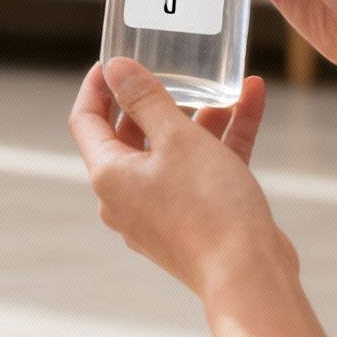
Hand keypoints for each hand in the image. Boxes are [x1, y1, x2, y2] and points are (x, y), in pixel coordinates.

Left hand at [67, 58, 294, 303]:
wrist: (249, 275)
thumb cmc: (208, 207)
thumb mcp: (176, 139)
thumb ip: (146, 99)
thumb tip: (115, 69)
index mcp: (109, 176)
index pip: (86, 121)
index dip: (97, 86)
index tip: (115, 60)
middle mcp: (126, 197)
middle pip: (131, 135)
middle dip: (154, 98)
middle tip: (171, 66)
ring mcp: (160, 211)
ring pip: (174, 151)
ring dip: (198, 116)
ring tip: (221, 83)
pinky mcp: (195, 220)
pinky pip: (202, 169)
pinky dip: (223, 138)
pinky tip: (250, 100)